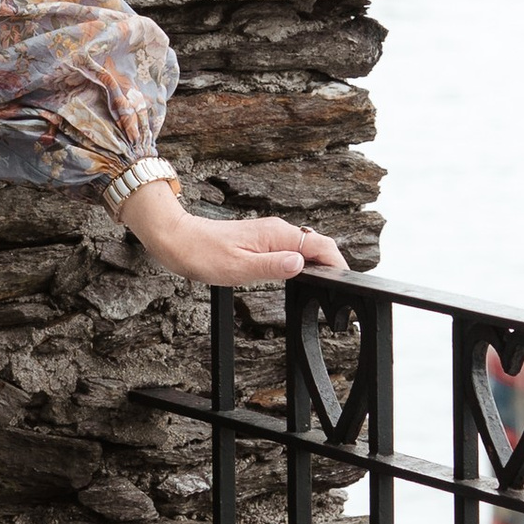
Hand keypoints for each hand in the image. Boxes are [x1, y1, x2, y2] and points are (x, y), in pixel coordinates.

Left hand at [117, 176, 348, 288]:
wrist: (177, 239)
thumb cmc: (202, 254)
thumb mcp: (238, 268)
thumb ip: (273, 266)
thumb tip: (301, 265)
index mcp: (277, 235)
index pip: (321, 246)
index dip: (338, 264)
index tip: (347, 283)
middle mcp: (277, 231)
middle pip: (318, 246)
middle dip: (334, 265)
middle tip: (340, 292)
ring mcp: (269, 234)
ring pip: (305, 247)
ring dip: (319, 264)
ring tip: (327, 287)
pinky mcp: (260, 240)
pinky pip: (291, 249)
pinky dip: (303, 262)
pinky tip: (300, 277)